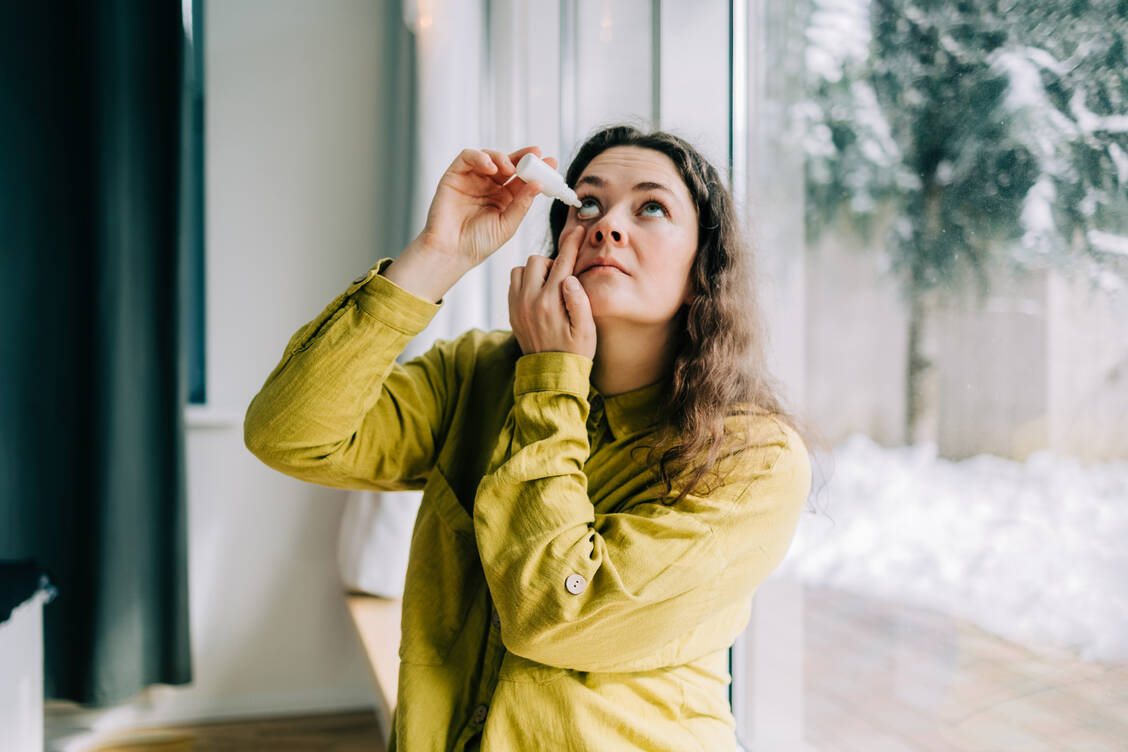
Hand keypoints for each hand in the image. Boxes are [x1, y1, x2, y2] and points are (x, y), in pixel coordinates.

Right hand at [413, 146, 556, 268]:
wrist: (451, 252)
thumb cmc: (478, 244)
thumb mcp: (507, 225)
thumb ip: (522, 204)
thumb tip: (539, 185)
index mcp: (505, 198)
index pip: (523, 178)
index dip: (538, 169)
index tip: (551, 163)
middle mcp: (490, 186)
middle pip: (509, 163)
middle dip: (524, 157)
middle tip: (535, 154)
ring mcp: (473, 179)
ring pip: (490, 157)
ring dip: (503, 157)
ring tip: (511, 168)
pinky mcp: (455, 175)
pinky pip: (467, 157)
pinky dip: (480, 157)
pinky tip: (491, 167)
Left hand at [509, 225, 595, 359]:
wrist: (551, 374)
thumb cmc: (575, 351)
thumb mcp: (586, 330)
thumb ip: (579, 301)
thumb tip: (569, 277)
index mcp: (551, 303)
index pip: (562, 262)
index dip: (572, 244)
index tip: (578, 230)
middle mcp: (530, 301)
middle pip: (536, 260)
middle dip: (552, 262)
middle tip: (563, 277)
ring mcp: (517, 306)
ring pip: (521, 269)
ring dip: (536, 271)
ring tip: (549, 285)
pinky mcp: (511, 311)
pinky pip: (513, 282)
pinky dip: (525, 281)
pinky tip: (539, 293)